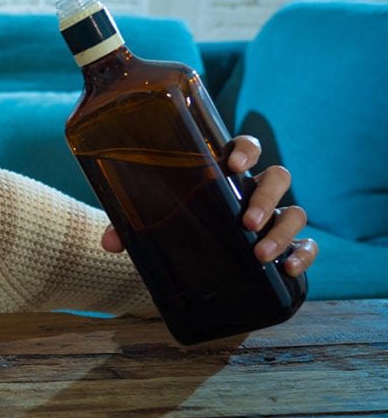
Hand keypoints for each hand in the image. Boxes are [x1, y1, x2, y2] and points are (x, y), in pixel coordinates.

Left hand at [100, 135, 317, 276]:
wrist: (194, 261)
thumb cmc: (175, 225)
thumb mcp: (150, 221)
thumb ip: (128, 226)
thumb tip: (110, 242)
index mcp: (224, 173)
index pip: (245, 148)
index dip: (245, 150)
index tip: (233, 164)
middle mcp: (254, 191)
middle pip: (277, 177)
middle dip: (266, 196)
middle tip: (245, 219)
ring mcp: (273, 218)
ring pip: (295, 211)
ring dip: (281, 229)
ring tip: (258, 252)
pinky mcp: (286, 246)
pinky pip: (307, 245)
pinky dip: (303, 254)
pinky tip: (288, 269)